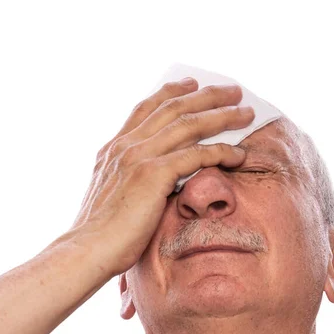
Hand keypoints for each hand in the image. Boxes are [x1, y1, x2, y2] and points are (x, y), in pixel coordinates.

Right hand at [67, 78, 254, 277]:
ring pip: (188, 124)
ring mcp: (138, 157)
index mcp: (114, 149)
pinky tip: (239, 154)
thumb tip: (146, 184)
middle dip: (206, 96)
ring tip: (246, 113)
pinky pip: (196, 155)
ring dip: (221, 116)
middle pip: (173, 108)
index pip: (146, 109)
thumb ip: (128, 180)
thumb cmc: (101, 235)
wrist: (88, 249)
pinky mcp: (153, 175)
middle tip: (233, 91)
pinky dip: (220, 151)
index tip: (191, 83)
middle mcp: (125, 146)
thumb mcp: (112, 197)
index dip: (171, 93)